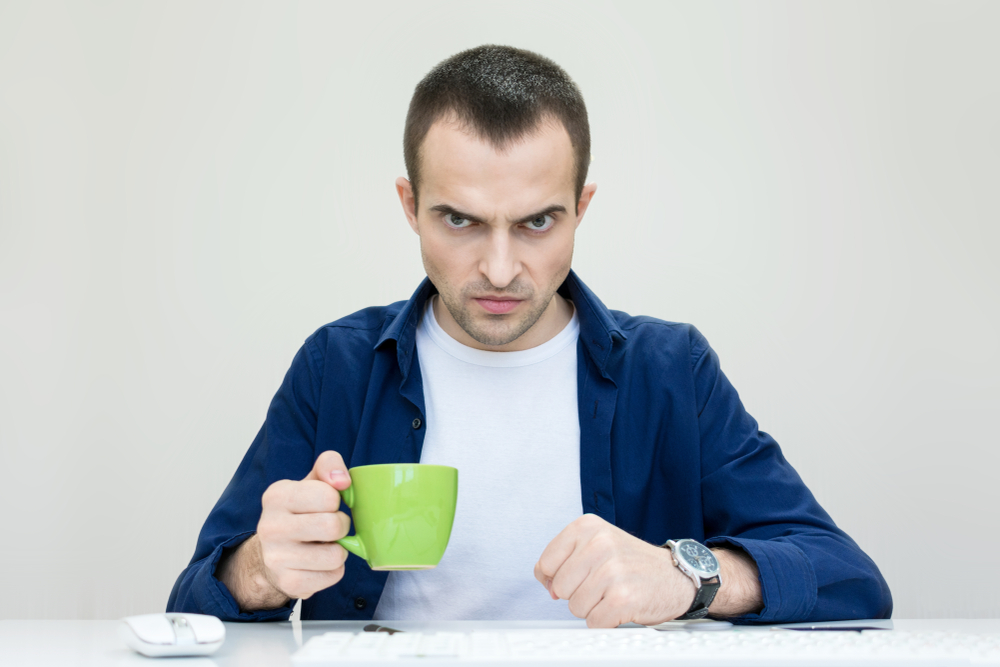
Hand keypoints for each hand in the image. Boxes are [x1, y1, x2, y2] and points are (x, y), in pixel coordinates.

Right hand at [217, 450, 353, 609]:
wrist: (270, 556)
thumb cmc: (299, 513)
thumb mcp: (310, 482)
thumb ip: (329, 466)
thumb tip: (343, 480)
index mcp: (276, 495)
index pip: (328, 496)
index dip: (335, 501)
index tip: (326, 504)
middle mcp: (271, 526)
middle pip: (333, 526)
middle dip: (341, 526)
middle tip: (331, 527)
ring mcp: (277, 558)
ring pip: (336, 555)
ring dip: (339, 550)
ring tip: (324, 545)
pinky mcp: (289, 583)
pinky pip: (334, 576)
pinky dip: (334, 570)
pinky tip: (319, 563)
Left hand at [534, 514, 695, 627]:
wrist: (677, 576)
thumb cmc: (634, 562)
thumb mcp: (597, 543)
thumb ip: (565, 559)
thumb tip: (547, 584)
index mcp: (587, 526)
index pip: (546, 563)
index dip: (556, 578)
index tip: (577, 576)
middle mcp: (599, 544)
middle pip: (560, 588)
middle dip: (578, 593)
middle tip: (603, 584)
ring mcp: (611, 571)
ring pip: (575, 607)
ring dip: (594, 607)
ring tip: (614, 593)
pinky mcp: (622, 598)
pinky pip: (593, 622)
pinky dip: (606, 621)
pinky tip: (622, 606)